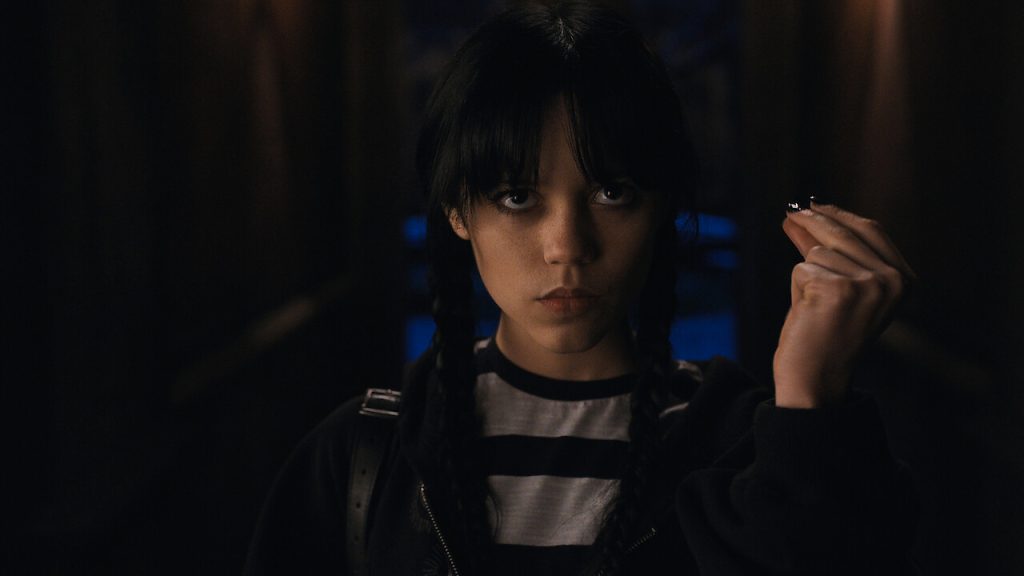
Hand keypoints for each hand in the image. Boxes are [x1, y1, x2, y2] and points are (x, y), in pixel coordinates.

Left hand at [773, 202, 915, 407]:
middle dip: (812, 221)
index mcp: (904, 279)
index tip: (814, 205)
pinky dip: (796, 288)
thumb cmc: (825, 336)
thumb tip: (803, 214)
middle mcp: (892, 280)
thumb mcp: (840, 288)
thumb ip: (830, 252)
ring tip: (813, 306)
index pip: (871, 230)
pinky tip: (808, 313)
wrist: (815, 378)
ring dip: (806, 274)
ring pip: (818, 252)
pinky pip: (801, 268)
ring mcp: (867, 284)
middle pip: (843, 233)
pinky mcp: (836, 289)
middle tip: (789, 215)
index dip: (839, 215)